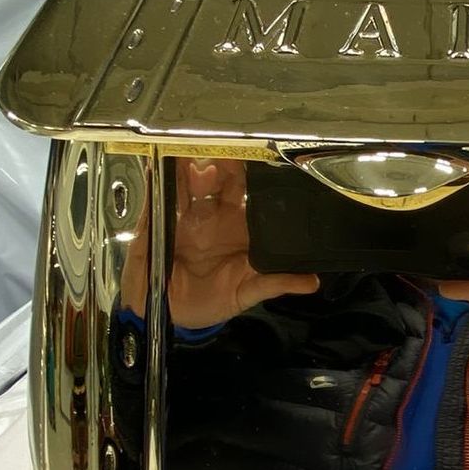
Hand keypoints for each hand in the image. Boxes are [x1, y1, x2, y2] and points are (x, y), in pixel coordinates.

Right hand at [121, 157, 317, 328]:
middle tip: (225, 155)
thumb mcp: (246, 293)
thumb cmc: (214, 298)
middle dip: (222, 161)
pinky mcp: (155, 222)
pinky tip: (159, 166)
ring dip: (190, 167)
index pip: (245, 190)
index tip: (254, 159)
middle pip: (217, 177)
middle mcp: (212, 213)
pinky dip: (157, 180)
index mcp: (237, 224)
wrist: (172, 314)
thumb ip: (276, 284)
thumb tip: (312, 282)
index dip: (249, 173)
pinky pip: (156, 197)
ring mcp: (184, 215)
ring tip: (196, 162)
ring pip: (187, 181)